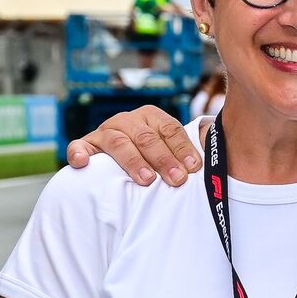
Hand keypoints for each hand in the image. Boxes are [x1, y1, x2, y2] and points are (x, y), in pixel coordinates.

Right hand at [66, 105, 202, 185]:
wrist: (123, 160)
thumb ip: (191, 151)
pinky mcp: (86, 146)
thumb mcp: (173, 151)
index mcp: (151, 117)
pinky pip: (78, 147)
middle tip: (176, 179)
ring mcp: (105, 133)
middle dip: (163, 159)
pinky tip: (82, 163)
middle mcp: (128, 121)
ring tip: (146, 180)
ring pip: (118, 142)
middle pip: (146, 137)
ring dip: (133, 161)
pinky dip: (78, 153)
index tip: (194, 168)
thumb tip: (217, 160)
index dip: (183, 148)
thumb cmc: (155, 159)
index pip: (169, 129)